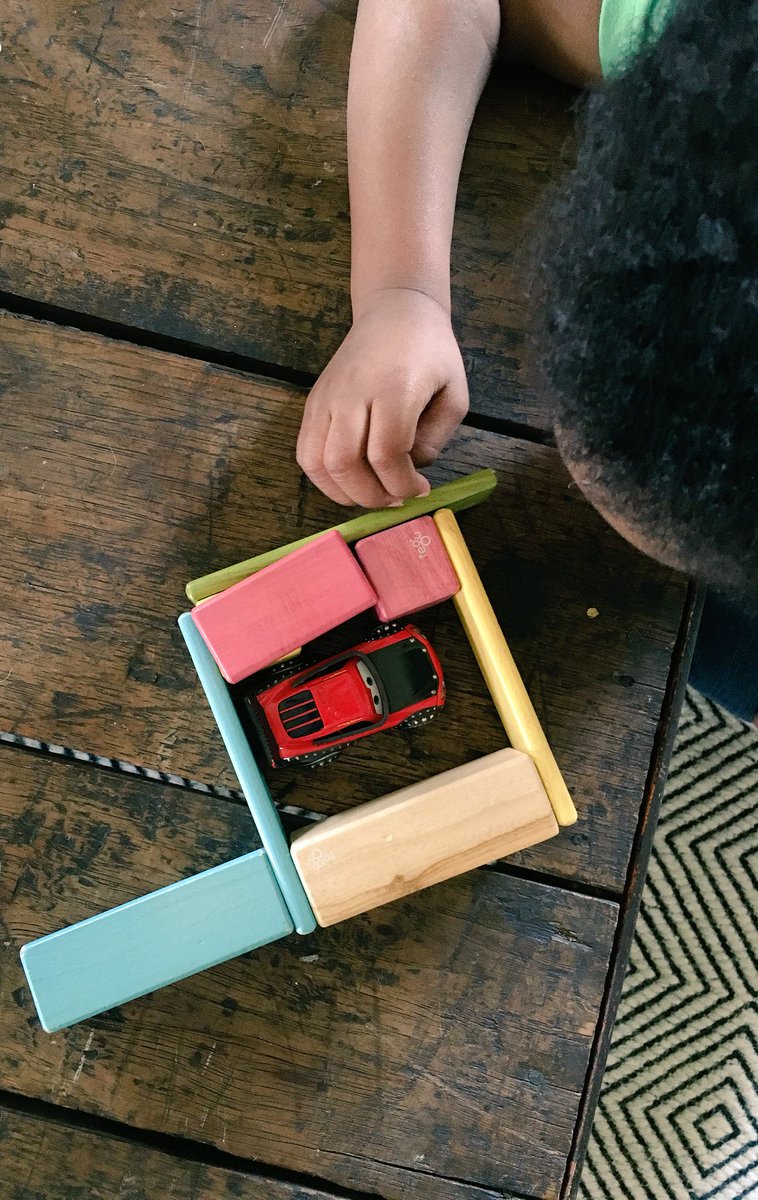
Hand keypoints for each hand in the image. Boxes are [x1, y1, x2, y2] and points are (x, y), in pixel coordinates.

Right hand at [296, 288, 468, 506]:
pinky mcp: (313, 403)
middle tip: (394, 498)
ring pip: (317, 462)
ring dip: (343, 492)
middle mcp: (353, 393)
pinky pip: (305, 452)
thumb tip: (409, 470)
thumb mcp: (454, 395)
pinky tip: (349, 480)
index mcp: (393, 388)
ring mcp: (326, 398)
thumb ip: (436, 439)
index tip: (419, 488)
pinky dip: (324, 477)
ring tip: (370, 492)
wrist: (395, 312)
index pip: (386, 454)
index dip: (402, 484)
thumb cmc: (431, 353)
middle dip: (372, 495)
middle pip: (345, 463)